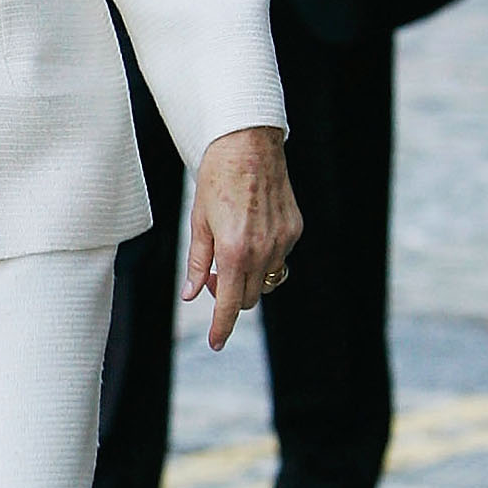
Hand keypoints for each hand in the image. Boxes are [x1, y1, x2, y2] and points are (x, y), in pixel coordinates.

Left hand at [185, 125, 302, 351]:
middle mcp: (263, 250)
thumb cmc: (217, 179)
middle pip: (250, 297)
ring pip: (268, 280)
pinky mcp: (295, 229)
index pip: (230, 304)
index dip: (221, 327)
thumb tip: (192, 294)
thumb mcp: (198, 222)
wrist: (248, 145)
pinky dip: (265, 256)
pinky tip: (253, 232)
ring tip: (234, 254)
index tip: (216, 342)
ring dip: (250, 279)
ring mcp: (283, 240)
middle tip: (215, 276)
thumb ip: (198, 262)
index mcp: (234, 251)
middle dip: (232, 296)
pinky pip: (280, 257)